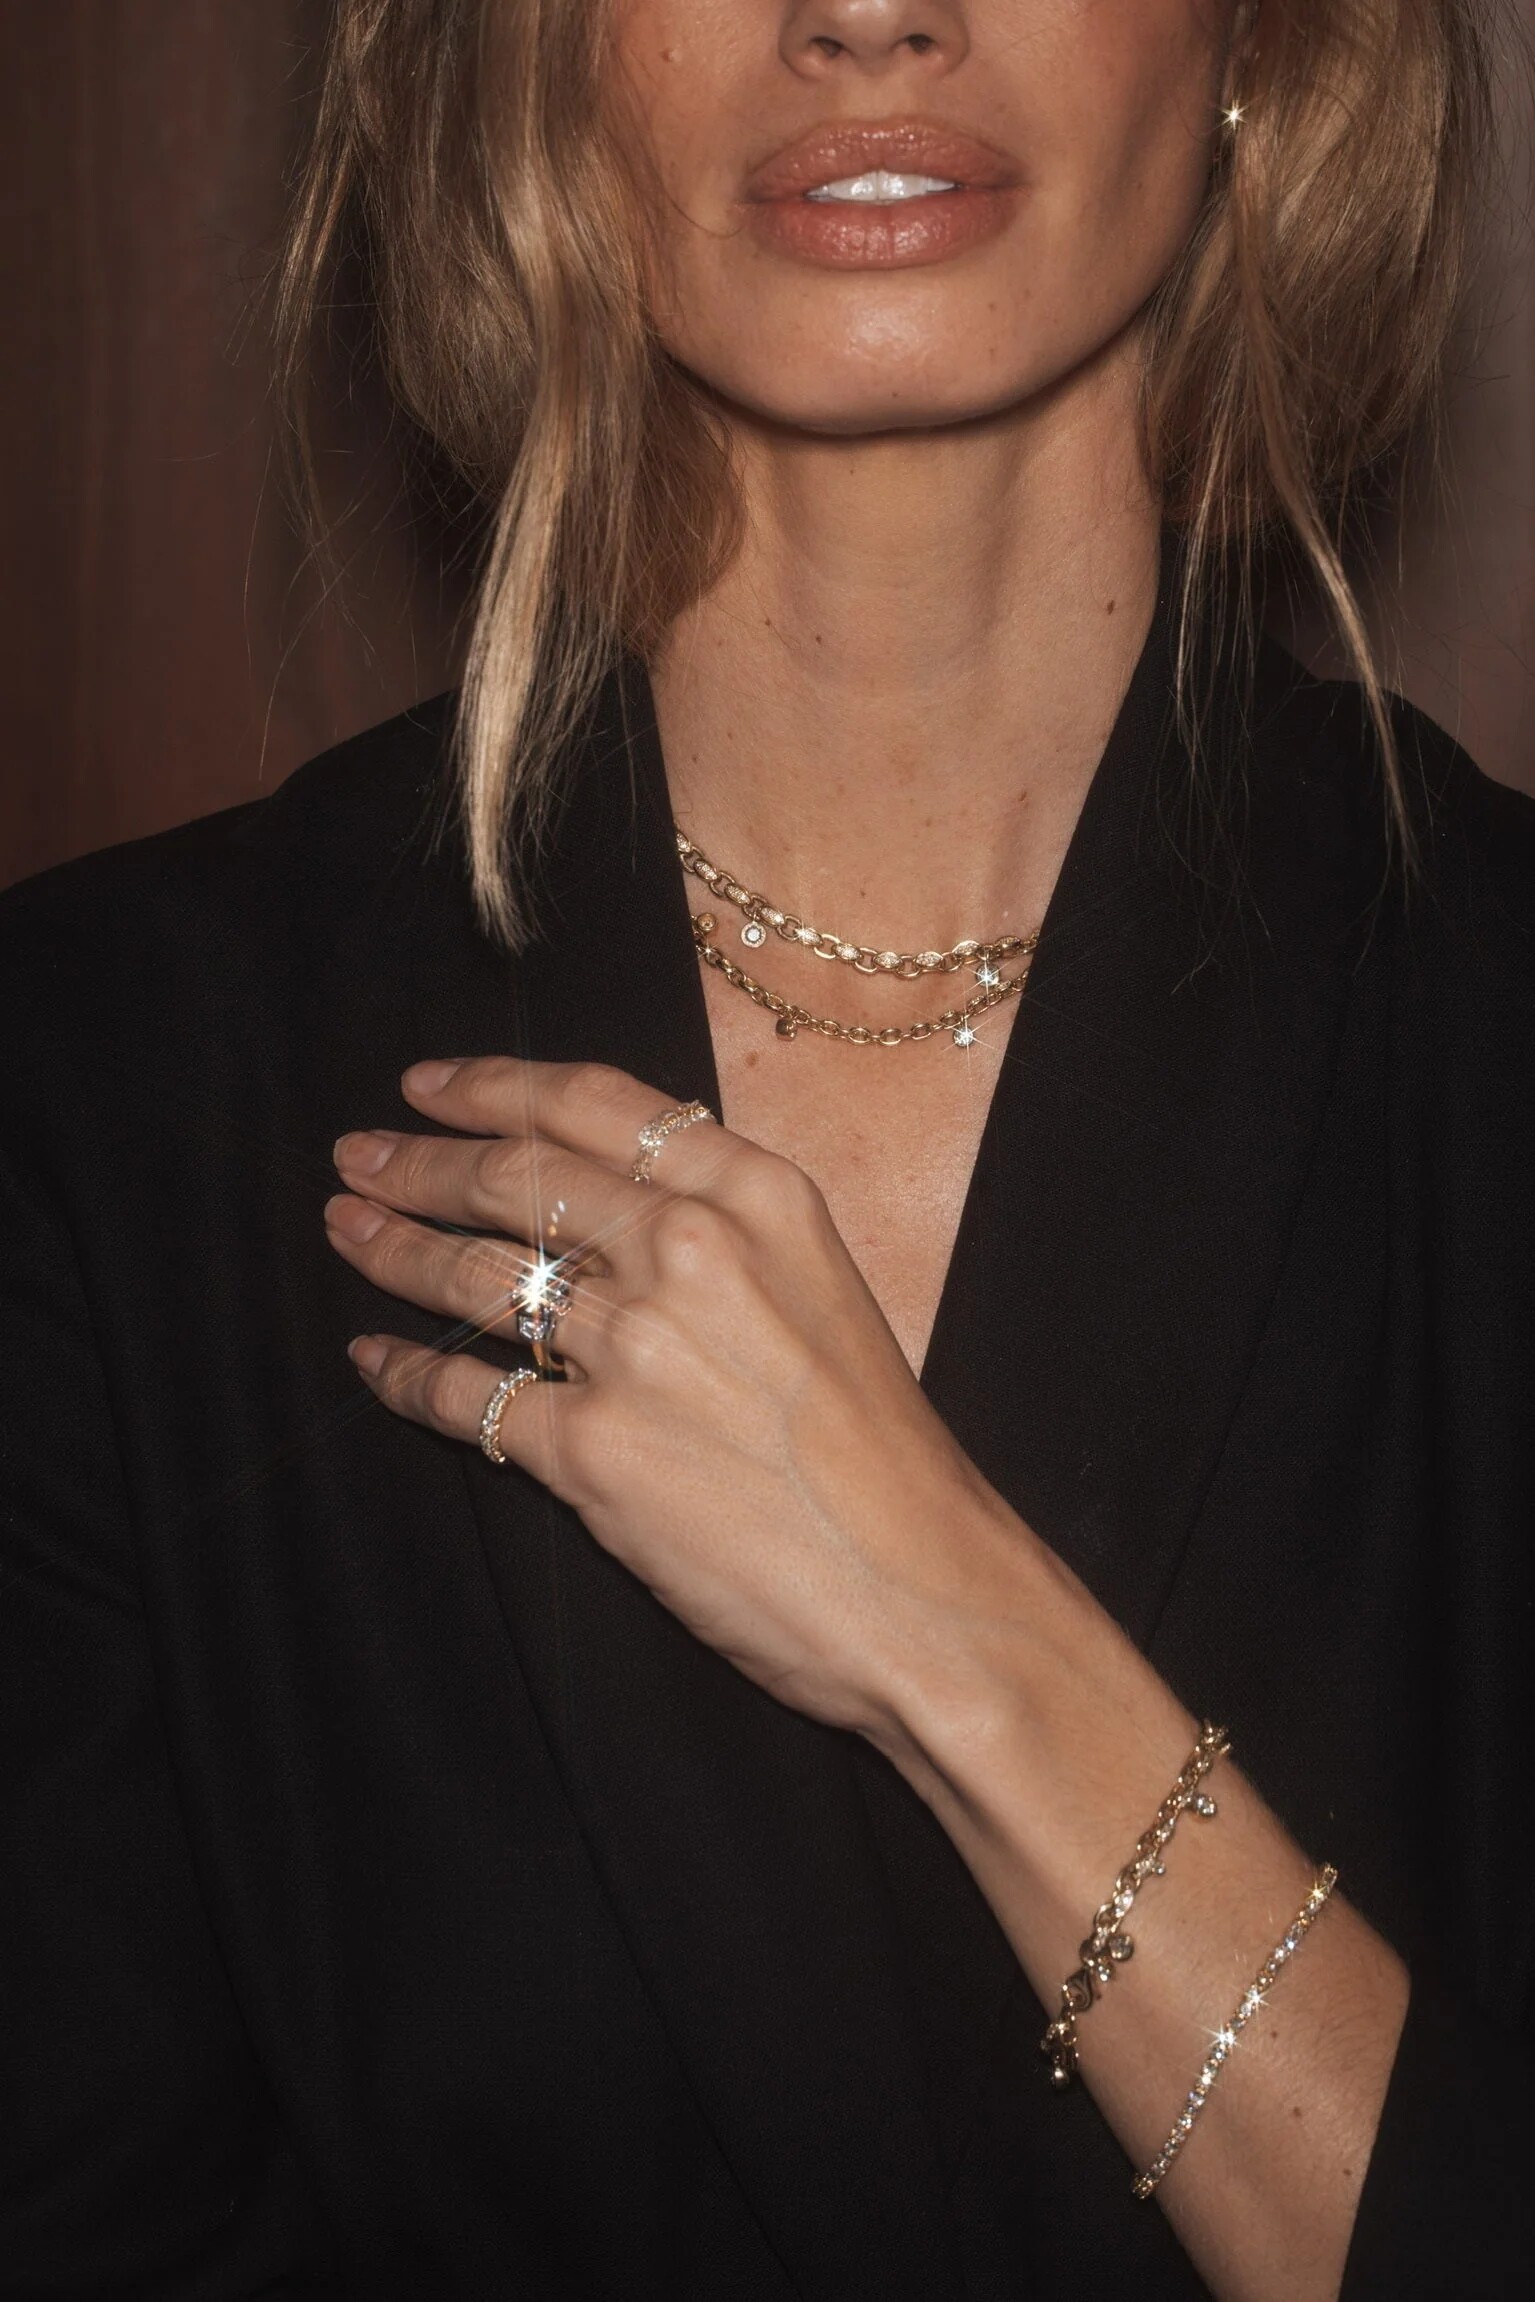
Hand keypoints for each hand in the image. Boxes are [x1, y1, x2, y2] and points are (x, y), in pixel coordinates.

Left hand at [324, 1056, 1016, 1741]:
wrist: (922, 1589)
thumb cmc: (881, 1450)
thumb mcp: (824, 1284)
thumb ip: (723, 1226)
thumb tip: (610, 1195)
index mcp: (757, 1194)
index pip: (590, 1104)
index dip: (489, 1086)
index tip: (425, 1087)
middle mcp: (689, 1249)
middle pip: (516, 1177)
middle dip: (420, 1162)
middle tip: (360, 1158)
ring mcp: (635, 1348)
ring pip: (477, 1274)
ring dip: (392, 1250)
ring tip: (348, 1230)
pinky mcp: (594, 1452)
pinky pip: (466, 1396)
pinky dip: (405, 1376)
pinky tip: (373, 1362)